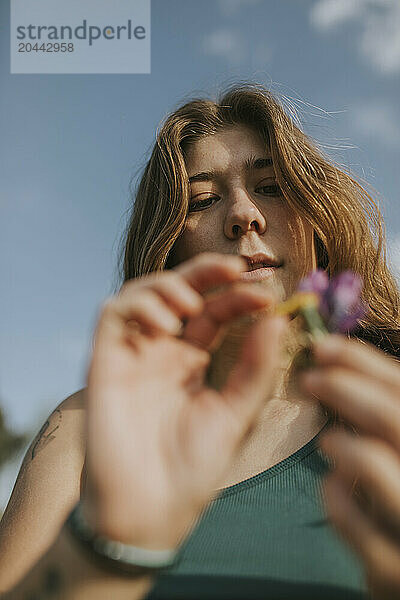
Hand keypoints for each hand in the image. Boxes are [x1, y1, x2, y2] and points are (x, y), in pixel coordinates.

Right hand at [83, 252, 287, 551]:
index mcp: (194, 363)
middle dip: (207, 272)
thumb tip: (279, 319)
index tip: (268, 295)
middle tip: (236, 267)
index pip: (216, 313)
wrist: (150, 509)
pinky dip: (139, 305)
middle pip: (181, 292)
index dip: (239, 297)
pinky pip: (114, 314)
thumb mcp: (236, 414)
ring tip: (192, 307)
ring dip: (170, 286)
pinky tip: (166, 324)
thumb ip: (255, 367)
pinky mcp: (105, 361)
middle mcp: (164, 352)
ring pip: (144, 293)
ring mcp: (134, 354)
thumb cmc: (193, 468)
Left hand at [298, 334, 399, 599]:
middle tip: (309, 378)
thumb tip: (348, 366)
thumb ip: (387, 416)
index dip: (364, 362)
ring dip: (341, 441)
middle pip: (395, 418)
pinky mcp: (393, 570)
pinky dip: (334, 494)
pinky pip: (352, 520)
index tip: (322, 346)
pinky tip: (330, 483)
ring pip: (376, 464)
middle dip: (345, 388)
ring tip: (327, 440)